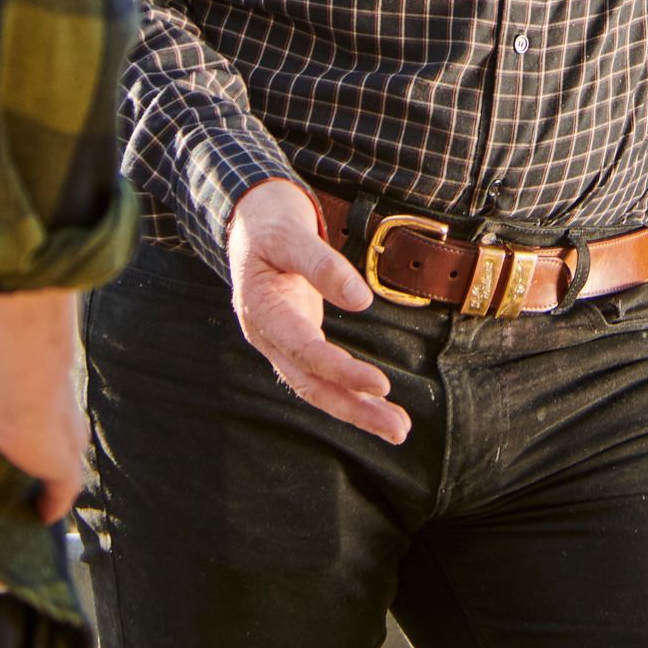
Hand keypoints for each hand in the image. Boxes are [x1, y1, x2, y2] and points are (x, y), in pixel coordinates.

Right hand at [0, 243, 85, 523]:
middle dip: (27, 428)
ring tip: (20, 485)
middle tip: (1, 446)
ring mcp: (53, 432)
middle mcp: (36, 394)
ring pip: (56, 451)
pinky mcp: (57, 464)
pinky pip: (59, 493)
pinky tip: (40, 519)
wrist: (5, 364)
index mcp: (7, 365)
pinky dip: (51, 505)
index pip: (11, 376)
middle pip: (37, 413)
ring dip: (41, 465)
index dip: (3, 388)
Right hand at [227, 179, 408, 444]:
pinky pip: (320, 374)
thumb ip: (321, 264)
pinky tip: (377, 405)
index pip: (303, 350)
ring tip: (398, 427)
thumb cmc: (268, 222)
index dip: (341, 371)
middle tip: (399, 429)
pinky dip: (348, 391)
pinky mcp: (295, 339)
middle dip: (354, 410)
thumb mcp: (290, 232)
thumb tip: (361, 301)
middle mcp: (267, 334)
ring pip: (315, 386)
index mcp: (259, 309)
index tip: (380, 385)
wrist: (249, 218)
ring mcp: (280, 340)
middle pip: (310, 384)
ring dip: (356, 410)